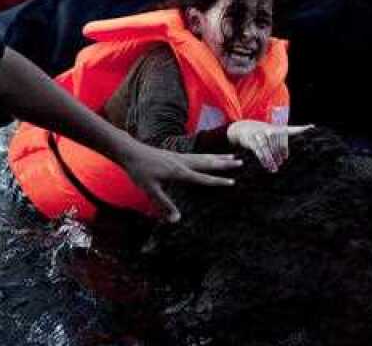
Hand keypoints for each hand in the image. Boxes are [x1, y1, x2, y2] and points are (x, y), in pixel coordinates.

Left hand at [121, 142, 242, 222]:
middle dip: (224, 164)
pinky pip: (196, 156)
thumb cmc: (140, 171)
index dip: (218, 181)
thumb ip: (164, 205)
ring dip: (218, 158)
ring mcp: (179, 157)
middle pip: (208, 163)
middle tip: (240, 162)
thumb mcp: (150, 190)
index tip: (233, 181)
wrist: (131, 152)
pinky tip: (209, 157)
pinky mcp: (175, 155)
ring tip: (231, 157)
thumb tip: (176, 220)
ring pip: (203, 157)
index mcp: (179, 172)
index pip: (203, 178)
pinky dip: (207, 156)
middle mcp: (182, 162)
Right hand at [226, 120, 314, 171]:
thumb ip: (286, 134)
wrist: (242, 128)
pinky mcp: (251, 141)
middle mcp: (269, 131)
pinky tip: (267, 166)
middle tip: (282, 161)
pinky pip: (259, 152)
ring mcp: (259, 136)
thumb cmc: (262, 131)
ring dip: (272, 160)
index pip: (290, 129)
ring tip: (275, 169)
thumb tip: (298, 141)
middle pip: (278, 144)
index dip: (300, 129)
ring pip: (268, 150)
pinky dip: (264, 161)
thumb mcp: (273, 130)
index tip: (310, 127)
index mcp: (276, 128)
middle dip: (280, 154)